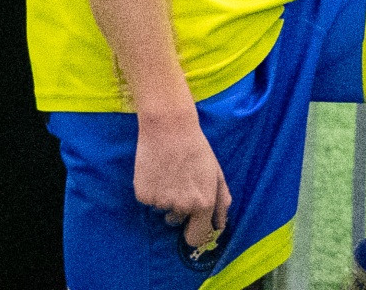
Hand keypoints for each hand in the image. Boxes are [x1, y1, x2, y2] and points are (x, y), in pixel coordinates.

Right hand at [134, 110, 229, 253]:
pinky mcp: (143, 196)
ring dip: (165, 199)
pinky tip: (157, 172)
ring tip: (170, 174)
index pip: (196, 237)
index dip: (194, 233)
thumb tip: (220, 226)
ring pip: (162, 210)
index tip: (191, 226)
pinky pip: (148, 201)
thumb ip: (222, 202)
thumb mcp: (216, 173)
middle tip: (180, 185)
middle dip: (179, 211)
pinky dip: (152, 190)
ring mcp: (161, 202)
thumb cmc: (197, 149)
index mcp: (203, 203)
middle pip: (176, 222)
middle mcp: (182, 207)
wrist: (169, 129)